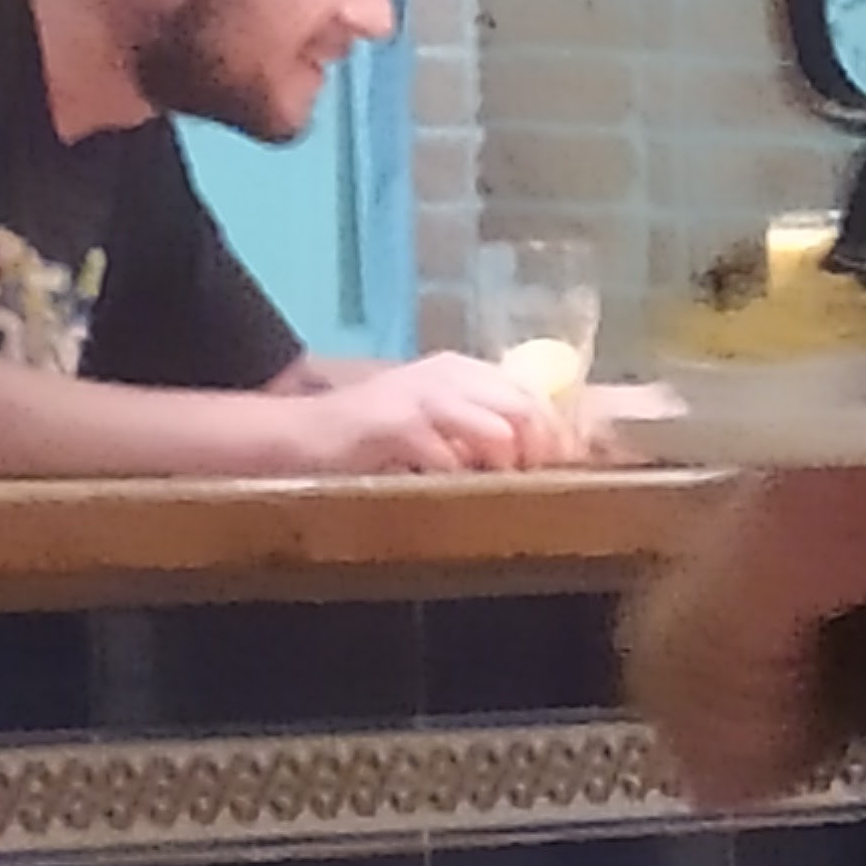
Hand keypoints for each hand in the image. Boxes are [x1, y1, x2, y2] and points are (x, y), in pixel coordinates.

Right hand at [291, 352, 574, 475]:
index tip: (566, 471)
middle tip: (536, 488)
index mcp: (461, 370)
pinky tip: (449, 495)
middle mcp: (447, 374)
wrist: (299, 435)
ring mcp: (422, 396)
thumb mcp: (431, 418)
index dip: (557, 436)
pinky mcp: (396, 425)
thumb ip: (476, 425)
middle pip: (527, 411)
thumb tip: (536, 457)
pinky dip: (459, 484)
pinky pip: (451, 459)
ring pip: (500, 432)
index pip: (533, 396)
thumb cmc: (370, 436)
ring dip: (506, 471)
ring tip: (497, 494)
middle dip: (541, 455)